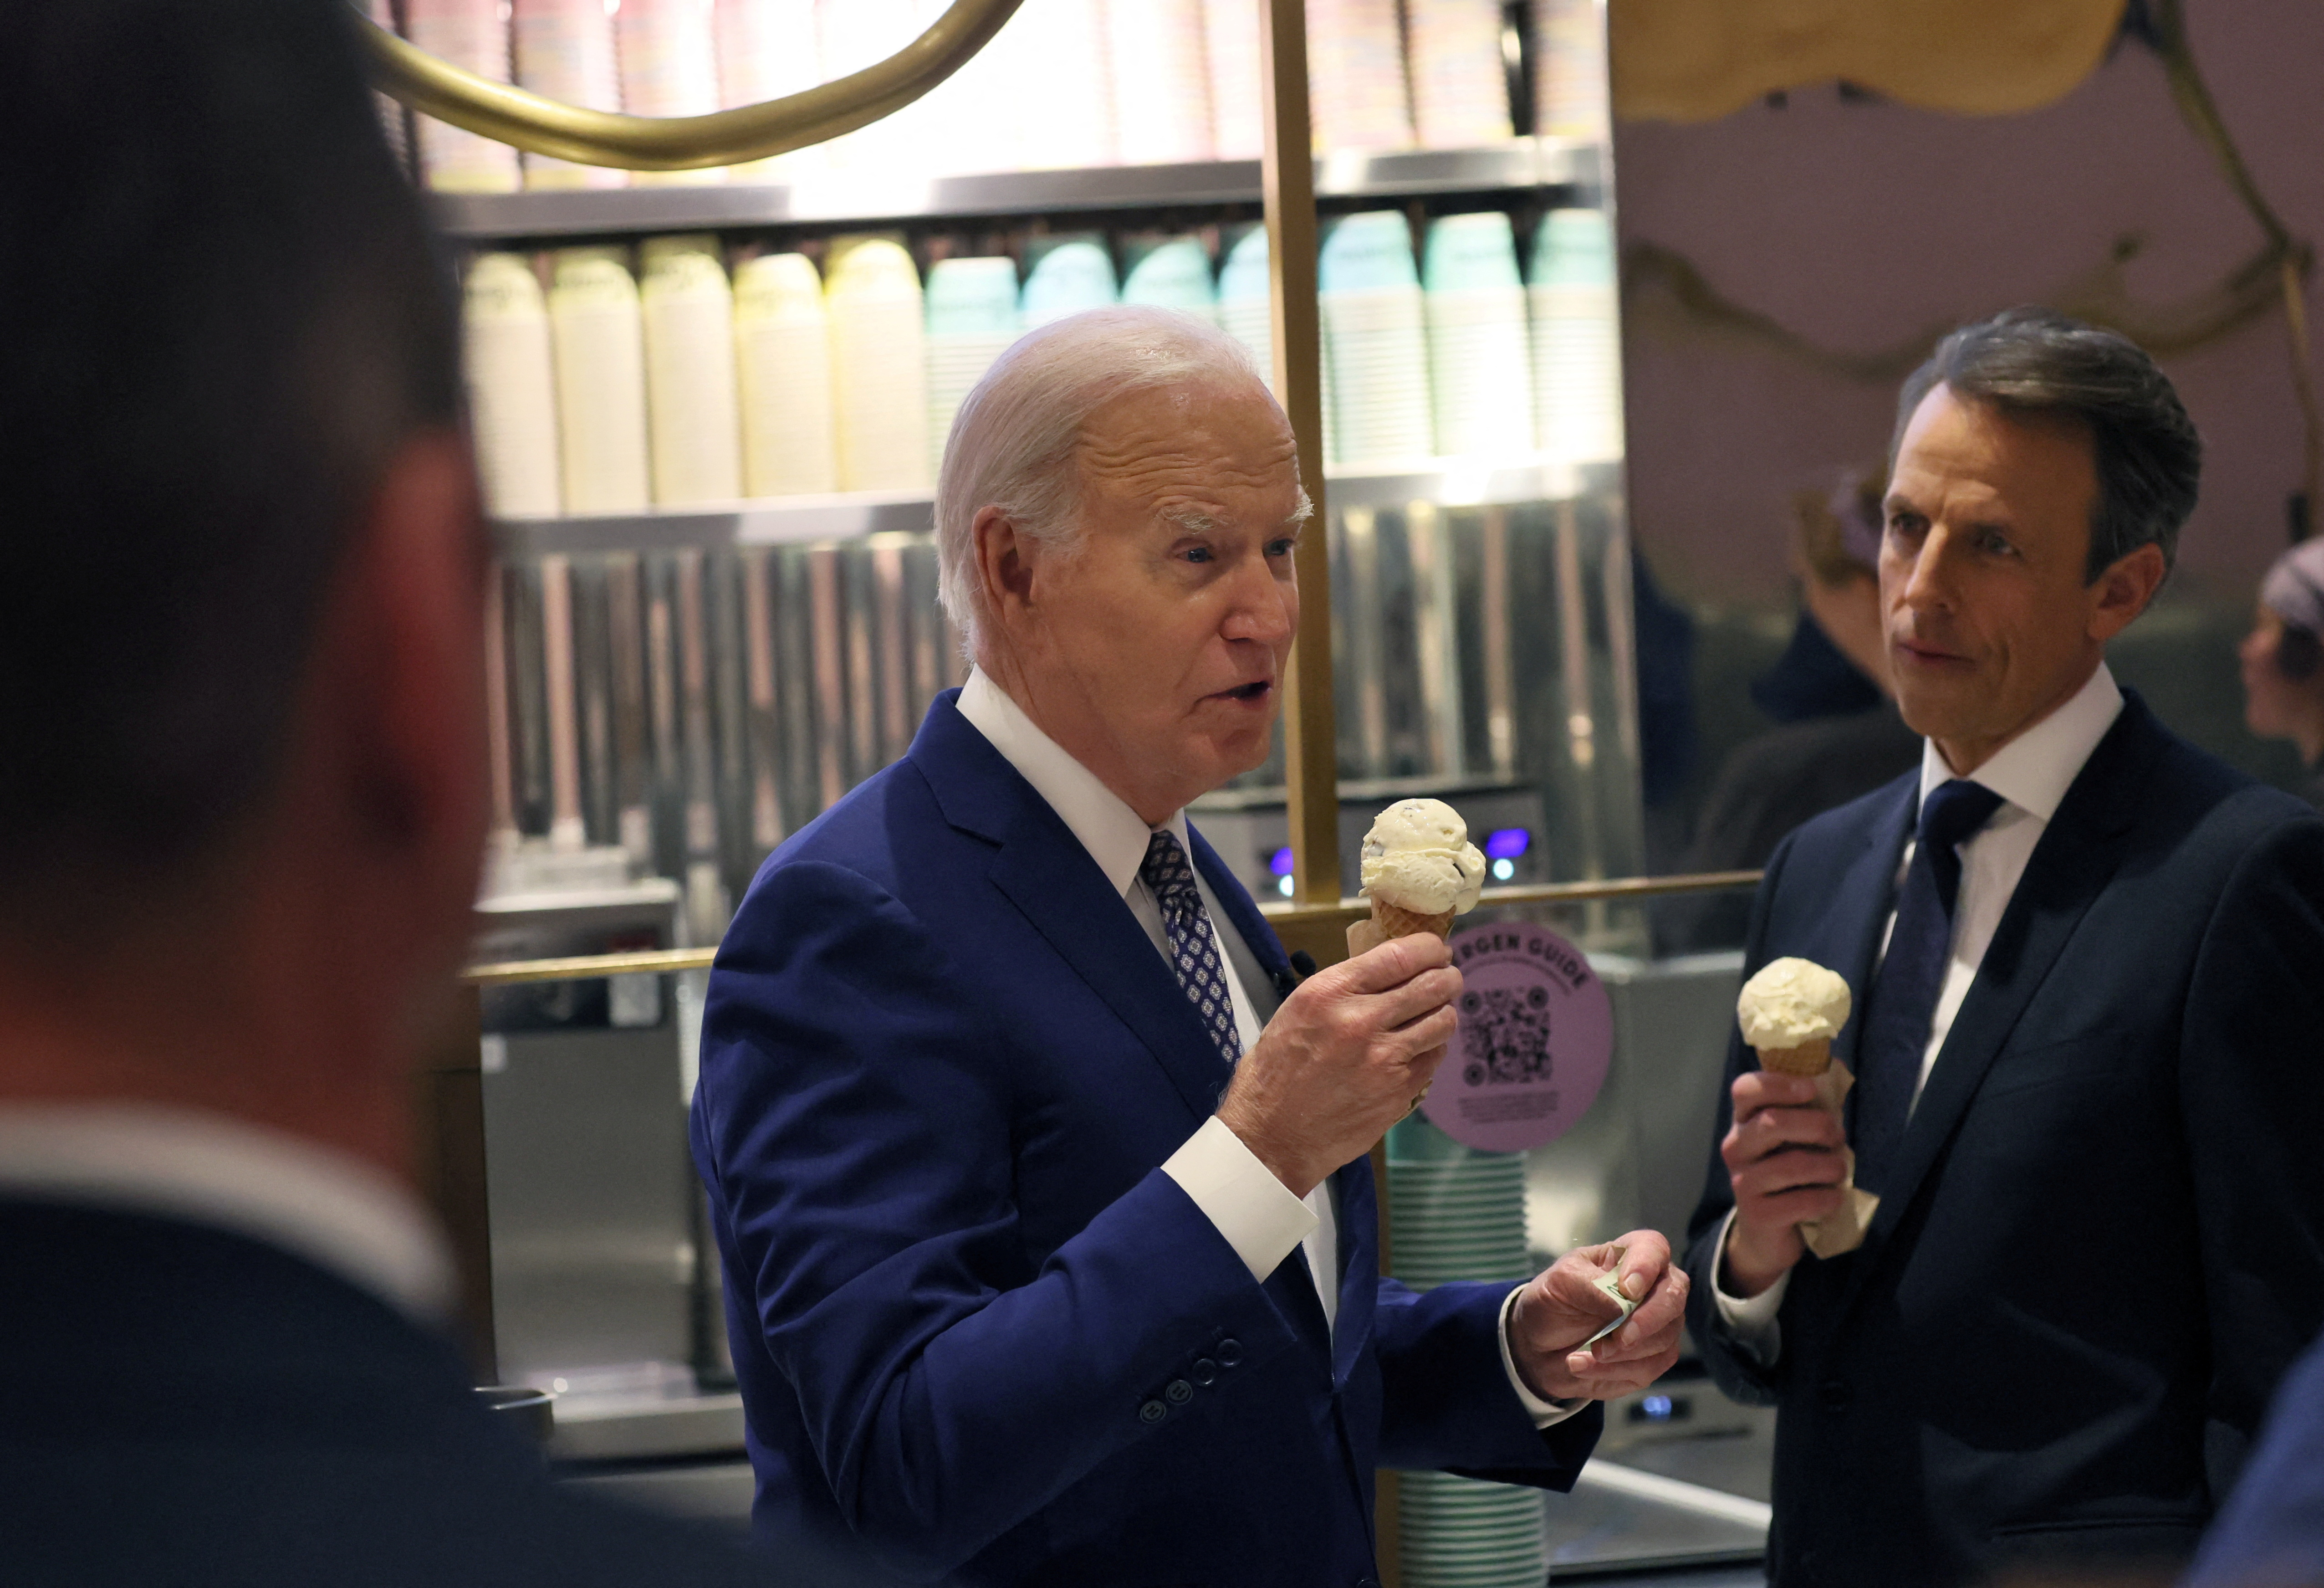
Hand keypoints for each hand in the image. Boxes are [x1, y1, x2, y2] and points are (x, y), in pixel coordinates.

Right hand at [1216, 935, 1460, 1195]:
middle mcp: (1361, 1020)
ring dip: (1444, 1012)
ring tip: (1436, 1013)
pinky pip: (1435, 1058)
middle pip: (1432, 985)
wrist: (1271, 1137)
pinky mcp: (1400, 1091)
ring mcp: (1385, 1059)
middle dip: (1447, 977)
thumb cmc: (1275, 1073)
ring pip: (1443, 1021)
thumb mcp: (1297, 1012)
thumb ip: (1343, 990)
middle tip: (1447, 978)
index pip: (1400, 955)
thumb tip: (1387, 973)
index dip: (1429, 948)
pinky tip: (1419, 1048)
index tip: (1436, 950)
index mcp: (1330, 993)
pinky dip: (1433, 1048)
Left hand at [1506, 1232, 1687, 1401]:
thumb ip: (1589, 1285)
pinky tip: (1584, 1366)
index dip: (1647, 1267)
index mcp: (1628, 1256)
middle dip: (1647, 1320)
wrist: (1538, 1348)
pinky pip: (1650, 1367)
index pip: (1653, 1248)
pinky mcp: (1652, 1359)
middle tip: (1619, 1338)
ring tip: (1585, 1353)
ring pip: (1665, 1337)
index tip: (1628, 1290)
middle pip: (1674, 1295)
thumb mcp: (1559, 1283)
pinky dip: (1614, 1370)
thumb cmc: (1552, 1303)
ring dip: (1623, 1352)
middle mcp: (1652, 1287)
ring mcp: (1657, 1325)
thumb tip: (1623, 1305)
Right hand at [1719, 1069, 1847, 1297]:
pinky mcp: (1757, 1214)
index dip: (1778, 1084)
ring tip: (1840, 1170)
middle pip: (1771, 1122)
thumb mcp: (1795, 1136)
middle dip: (1816, 1126)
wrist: (1768, 1230)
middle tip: (1837, 1135)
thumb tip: (1836, 1068)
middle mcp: (1736, 1147)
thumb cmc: (1789, 1172)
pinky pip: (1801, 1201)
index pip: (1745, 1089)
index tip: (1810, 1089)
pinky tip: (1834, 1198)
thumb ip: (1809, 1106)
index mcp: (1744, 1121)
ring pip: (1791, 1164)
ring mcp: (1742, 1182)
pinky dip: (1827, 1198)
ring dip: (1828, 1165)